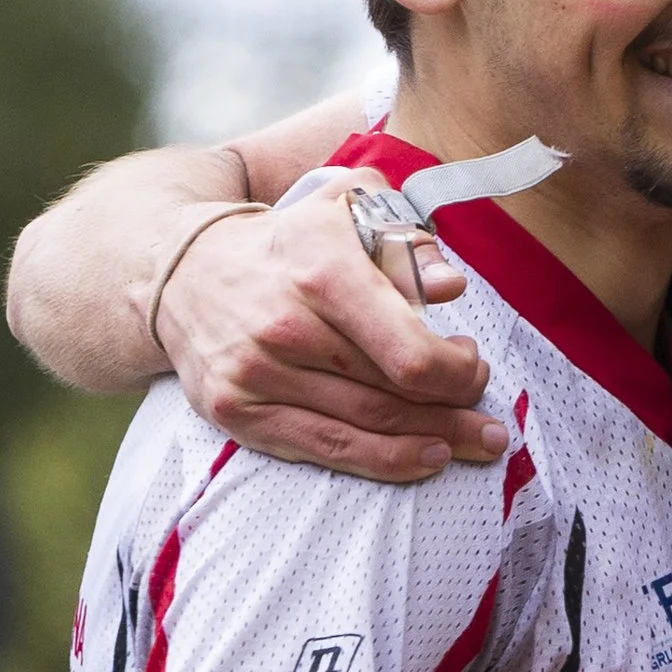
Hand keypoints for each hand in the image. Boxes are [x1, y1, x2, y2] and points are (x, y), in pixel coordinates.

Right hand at [154, 178, 501, 482]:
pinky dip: (382, 461)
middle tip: (487, 416)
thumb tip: (448, 287)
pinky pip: (323, 449)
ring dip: (434, 441)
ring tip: (475, 443)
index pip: (409, 352)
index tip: (474, 362)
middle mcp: (285, 327)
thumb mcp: (351, 209)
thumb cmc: (292, 240)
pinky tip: (426, 459)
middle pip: (393, 394)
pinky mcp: (236, 411)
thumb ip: (407, 239)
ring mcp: (256, 375)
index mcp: (323, 271)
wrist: (184, 271)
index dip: (458, 372)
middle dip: (455, 409)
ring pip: (365, 427)